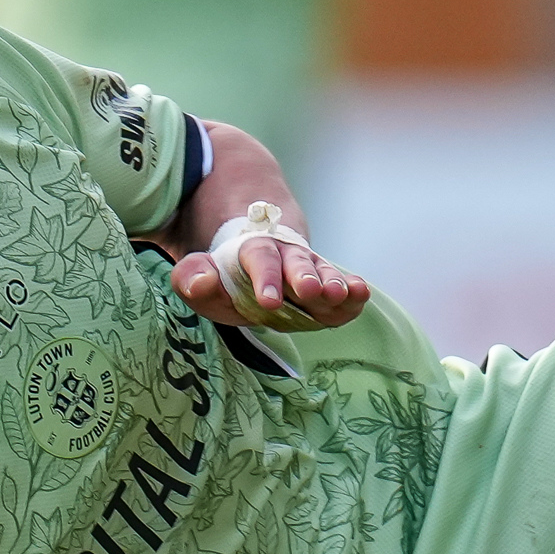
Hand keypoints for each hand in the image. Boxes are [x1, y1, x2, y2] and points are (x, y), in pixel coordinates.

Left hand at [171, 208, 371, 332]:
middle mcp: (287, 257)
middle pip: (298, 263)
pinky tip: (362, 293)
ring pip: (324, 273)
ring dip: (334, 283)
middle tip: (312, 290)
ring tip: (342, 293)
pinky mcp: (328, 287)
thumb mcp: (201, 276)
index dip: (265, 278)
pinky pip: (343, 289)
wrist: (254, 255)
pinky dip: (353, 291)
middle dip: (304, 277)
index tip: (268, 302)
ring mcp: (312, 271)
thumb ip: (192, 278)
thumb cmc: (226, 276)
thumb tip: (202, 280)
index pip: (259, 259)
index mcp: (254, 251)